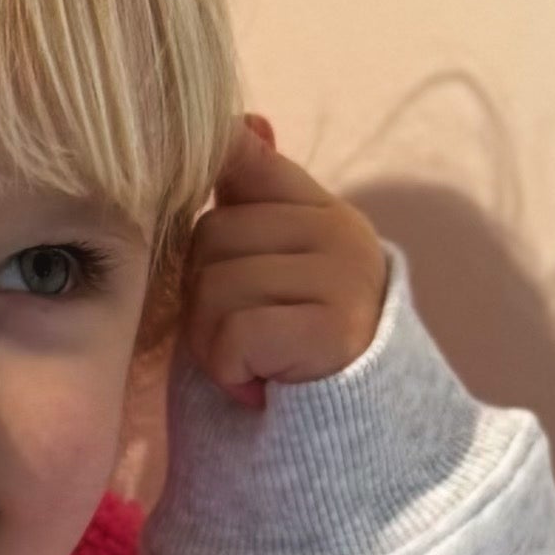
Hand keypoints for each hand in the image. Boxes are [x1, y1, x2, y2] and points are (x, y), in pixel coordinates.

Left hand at [177, 119, 386, 404]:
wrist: (353, 433)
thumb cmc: (292, 348)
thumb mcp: (271, 268)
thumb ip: (254, 200)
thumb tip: (241, 121)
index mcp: (321, 210)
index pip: (251, 161)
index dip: (214, 167)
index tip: (204, 199)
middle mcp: (340, 232)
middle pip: (209, 237)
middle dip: (201, 299)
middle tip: (237, 339)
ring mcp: (343, 277)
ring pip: (214, 287)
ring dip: (211, 343)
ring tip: (249, 365)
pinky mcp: (335, 329)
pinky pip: (236, 333)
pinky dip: (230, 370)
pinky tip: (258, 385)